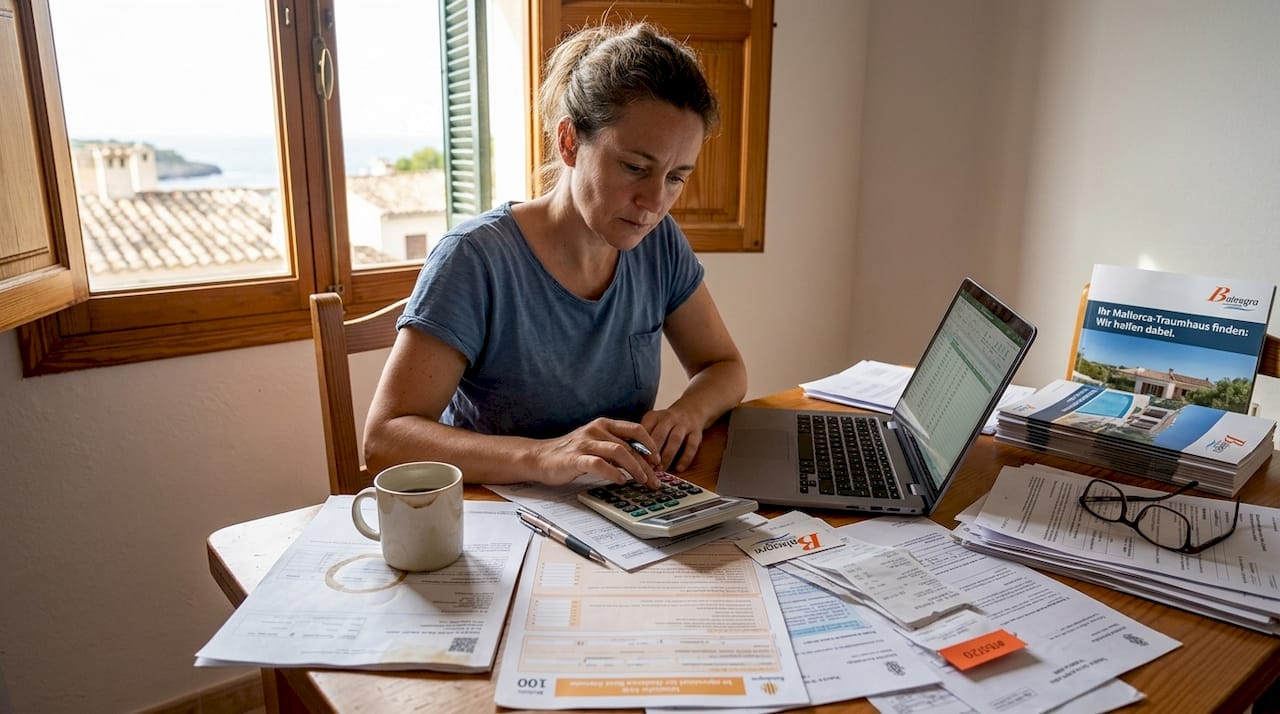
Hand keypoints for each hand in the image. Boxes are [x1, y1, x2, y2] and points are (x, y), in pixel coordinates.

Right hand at [531, 418, 660, 486]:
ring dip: (635, 468)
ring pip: (619, 452)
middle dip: (646, 465)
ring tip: (643, 481)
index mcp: (604, 424)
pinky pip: (599, 464)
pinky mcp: (575, 458)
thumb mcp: (596, 443)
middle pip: (630, 446)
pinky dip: (613, 473)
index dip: (650, 445)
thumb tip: (642, 461)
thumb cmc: (571, 453)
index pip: (636, 429)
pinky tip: (620, 481)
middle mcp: (596, 430)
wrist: (540, 457)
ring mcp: (585, 443)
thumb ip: (615, 446)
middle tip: (655, 480)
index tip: (658, 461)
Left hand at [641, 407, 702, 472]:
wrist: (691, 409)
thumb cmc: (666, 422)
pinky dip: (685, 458)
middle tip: (647, 468)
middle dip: (653, 452)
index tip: (635, 459)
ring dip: (667, 456)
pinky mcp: (696, 433)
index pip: (645, 429)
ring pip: (675, 440)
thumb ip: (642, 436)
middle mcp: (669, 418)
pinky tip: (679, 468)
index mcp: (654, 416)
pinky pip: (692, 446)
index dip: (640, 445)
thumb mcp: (652, 423)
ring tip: (660, 470)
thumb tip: (629, 455)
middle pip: (660, 434)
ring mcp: (684, 425)